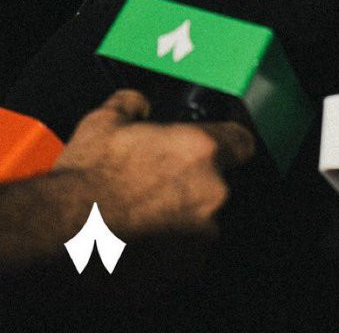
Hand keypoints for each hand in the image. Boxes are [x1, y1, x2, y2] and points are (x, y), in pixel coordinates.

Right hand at [54, 88, 254, 237]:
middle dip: (192, 184)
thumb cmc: (86, 180)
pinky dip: (169, 249)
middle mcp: (211, 192)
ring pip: (202, 221)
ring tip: (142, 216)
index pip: (242, 142)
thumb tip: (139, 102)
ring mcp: (201, 234)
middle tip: (156, 186)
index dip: (227, 143)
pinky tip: (139, 241)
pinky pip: (185, 254)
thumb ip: (132, 103)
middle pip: (217, 184)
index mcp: (202, 150)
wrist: (63, 234)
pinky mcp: (185, 269)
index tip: (213, 149)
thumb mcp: (104, 122)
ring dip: (181, 218)